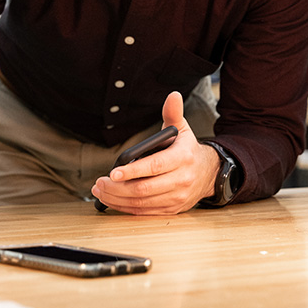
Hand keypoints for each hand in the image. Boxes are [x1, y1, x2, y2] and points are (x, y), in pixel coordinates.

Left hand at [91, 91, 219, 214]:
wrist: (208, 174)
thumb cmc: (187, 150)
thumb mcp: (182, 130)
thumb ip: (173, 113)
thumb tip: (173, 95)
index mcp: (182, 158)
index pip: (154, 166)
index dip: (133, 171)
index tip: (113, 172)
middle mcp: (181, 180)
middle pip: (144, 189)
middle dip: (117, 188)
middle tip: (99, 183)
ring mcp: (177, 198)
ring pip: (142, 203)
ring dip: (117, 199)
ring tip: (100, 191)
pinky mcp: (172, 210)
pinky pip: (145, 212)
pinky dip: (126, 208)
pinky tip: (112, 200)